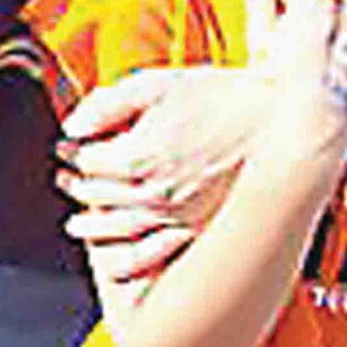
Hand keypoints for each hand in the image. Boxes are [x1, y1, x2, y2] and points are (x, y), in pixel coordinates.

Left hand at [55, 67, 259, 281]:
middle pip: (95, 195)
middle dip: (76, 186)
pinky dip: (127, 260)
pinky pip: (152, 253)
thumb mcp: (158, 84)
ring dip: (92, 226)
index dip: (73, 152)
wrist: (279, 121)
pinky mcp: (198, 228)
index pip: (86, 161)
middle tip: (67, 179)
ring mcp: (175, 216)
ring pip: (117, 229)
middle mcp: (152, 193)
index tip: (69, 147)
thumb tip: (73, 125)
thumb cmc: (222, 96)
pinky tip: (113, 262)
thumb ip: (108, 103)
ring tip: (78, 222)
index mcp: (136, 156)